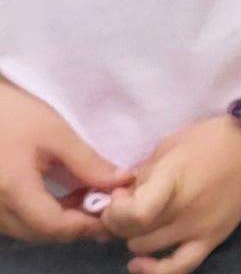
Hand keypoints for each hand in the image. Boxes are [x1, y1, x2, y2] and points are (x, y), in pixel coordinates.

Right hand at [0, 84, 124, 244]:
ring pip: (28, 231)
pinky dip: (41, 217)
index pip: (54, 226)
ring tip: (87, 198)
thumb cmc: (14, 114)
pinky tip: (62, 198)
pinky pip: (17, 222)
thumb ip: (88, 163)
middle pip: (41, 233)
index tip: (113, 215)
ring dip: (59, 223)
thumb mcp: (55, 134)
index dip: (87, 226)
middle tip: (104, 205)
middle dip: (76, 226)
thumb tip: (121, 183)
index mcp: (13, 190)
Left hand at [98, 116, 240, 273]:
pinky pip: (179, 267)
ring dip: (134, 235)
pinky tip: (139, 264)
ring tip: (142, 220)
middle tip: (127, 204)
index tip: (121, 194)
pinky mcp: (212, 240)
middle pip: (133, 231)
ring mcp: (199, 228)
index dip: (116, 209)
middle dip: (119, 219)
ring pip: (145, 248)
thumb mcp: (170, 146)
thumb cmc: (213, 140)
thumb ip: (145, 173)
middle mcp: (184, 209)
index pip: (133, 214)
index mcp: (173, 179)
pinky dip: (156, 271)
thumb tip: (124, 195)